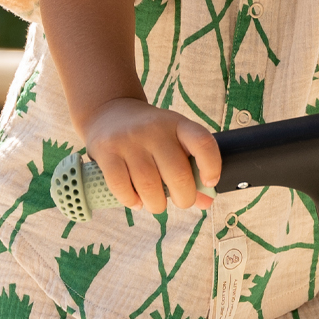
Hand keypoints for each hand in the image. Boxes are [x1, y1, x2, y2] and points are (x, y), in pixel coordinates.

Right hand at [81, 97, 220, 210]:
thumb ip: (191, 169)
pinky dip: (132, 201)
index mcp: (178, 124)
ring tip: (156, 203)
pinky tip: (136, 201)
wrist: (109, 113)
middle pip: (177, 174)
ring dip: (157, 204)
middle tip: (180, 201)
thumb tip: (206, 202)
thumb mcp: (174, 141)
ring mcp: (128, 140)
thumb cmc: (150, 136)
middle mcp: (154, 129)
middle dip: (184, 198)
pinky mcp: (106, 152)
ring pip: (149, 185)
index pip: (203, 142)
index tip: (209, 182)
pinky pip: (121, 187)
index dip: (212, 166)